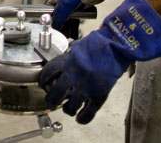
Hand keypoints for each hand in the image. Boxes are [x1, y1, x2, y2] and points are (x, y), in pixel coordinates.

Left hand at [39, 0, 160, 123]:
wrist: (117, 44)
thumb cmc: (101, 42)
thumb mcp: (79, 46)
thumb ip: (70, 57)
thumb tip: (65, 64)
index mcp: (67, 60)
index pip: (48, 72)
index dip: (43, 80)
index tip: (43, 84)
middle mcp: (73, 74)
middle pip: (55, 93)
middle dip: (51, 100)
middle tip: (52, 102)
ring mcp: (85, 86)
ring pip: (70, 106)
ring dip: (67, 110)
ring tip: (68, 110)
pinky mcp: (99, 94)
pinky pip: (88, 112)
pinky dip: (83, 118)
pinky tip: (80, 118)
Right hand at [46, 0, 105, 30]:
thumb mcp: (61, 11)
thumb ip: (56, 20)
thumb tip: (55, 28)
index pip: (47, 8)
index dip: (47, 15)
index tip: (48, 23)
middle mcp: (62, 2)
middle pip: (57, 15)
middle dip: (58, 24)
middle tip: (59, 30)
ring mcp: (70, 5)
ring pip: (65, 17)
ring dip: (66, 25)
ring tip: (66, 32)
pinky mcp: (77, 8)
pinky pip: (73, 18)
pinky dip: (72, 24)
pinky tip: (73, 30)